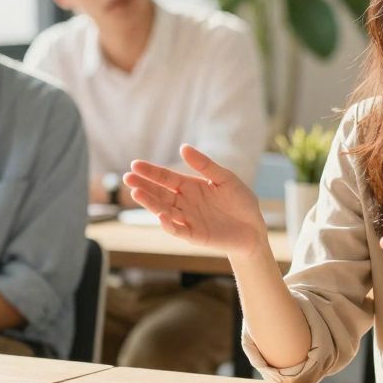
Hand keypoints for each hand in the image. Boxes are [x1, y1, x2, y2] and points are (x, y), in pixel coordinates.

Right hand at [123, 144, 266, 258]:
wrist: (254, 228)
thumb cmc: (240, 201)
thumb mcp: (224, 178)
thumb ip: (205, 165)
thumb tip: (183, 147)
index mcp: (190, 187)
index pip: (166, 178)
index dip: (151, 172)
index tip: (134, 165)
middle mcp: (185, 203)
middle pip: (160, 193)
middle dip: (144, 186)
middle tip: (127, 178)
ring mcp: (188, 219)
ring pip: (164, 211)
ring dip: (150, 203)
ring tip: (136, 193)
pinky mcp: (195, 235)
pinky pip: (178, 230)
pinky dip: (169, 224)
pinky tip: (160, 215)